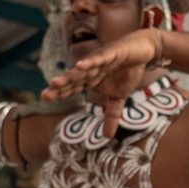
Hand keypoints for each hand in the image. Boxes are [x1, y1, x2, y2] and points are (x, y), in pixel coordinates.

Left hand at [45, 30, 165, 106]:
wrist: (143, 51)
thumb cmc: (127, 71)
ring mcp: (100, 60)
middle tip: (45, 95)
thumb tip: (107, 137)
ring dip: (70, 76)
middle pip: (74, 79)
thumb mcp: (120, 97)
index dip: (60, 93)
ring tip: (55, 83)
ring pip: (83, 69)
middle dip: (60, 87)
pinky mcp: (111, 52)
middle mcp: (92, 69)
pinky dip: (90, 62)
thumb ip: (111, 115)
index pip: (73, 87)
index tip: (46, 98)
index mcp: (92, 79)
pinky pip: (100, 58)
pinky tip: (80, 66)